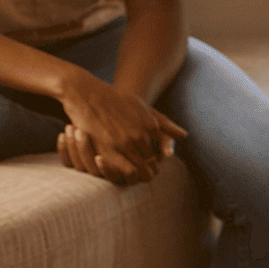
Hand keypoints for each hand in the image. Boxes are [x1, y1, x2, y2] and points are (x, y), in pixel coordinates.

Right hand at [57, 73, 185, 184]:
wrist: (84, 92)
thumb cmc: (112, 97)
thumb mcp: (140, 105)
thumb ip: (163, 122)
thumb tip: (184, 135)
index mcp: (150, 126)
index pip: (158, 152)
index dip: (152, 158)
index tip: (144, 160)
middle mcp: (140, 136)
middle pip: (150, 163)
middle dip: (146, 169)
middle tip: (139, 172)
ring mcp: (123, 144)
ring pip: (139, 170)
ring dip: (137, 175)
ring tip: (130, 175)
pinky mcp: (106, 150)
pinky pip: (124, 171)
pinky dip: (124, 174)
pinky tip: (118, 170)